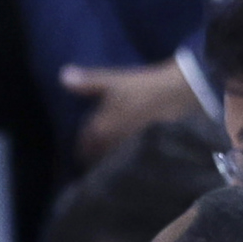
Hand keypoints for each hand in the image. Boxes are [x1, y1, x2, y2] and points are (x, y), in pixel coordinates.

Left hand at [62, 59, 202, 164]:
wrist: (180, 94)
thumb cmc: (144, 86)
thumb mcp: (113, 81)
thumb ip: (87, 82)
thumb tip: (62, 76)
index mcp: (98, 130)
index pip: (82, 147)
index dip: (82, 147)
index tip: (84, 148)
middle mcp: (110, 146)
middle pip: (95, 160)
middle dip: (94, 158)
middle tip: (96, 157)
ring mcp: (128, 153)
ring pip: (112, 164)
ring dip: (110, 162)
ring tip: (113, 160)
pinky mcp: (146, 156)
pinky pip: (130, 165)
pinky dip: (127, 164)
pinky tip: (132, 161)